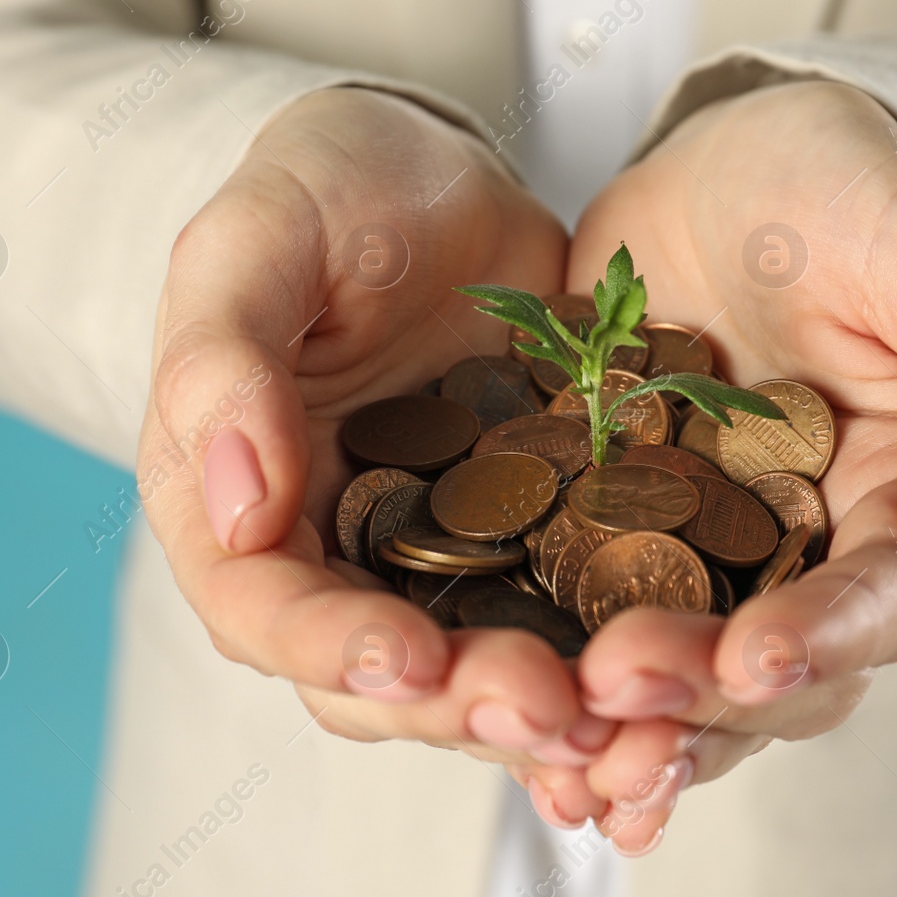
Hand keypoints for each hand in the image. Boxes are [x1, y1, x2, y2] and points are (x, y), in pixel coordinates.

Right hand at [138, 87, 603, 764]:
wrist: (434, 179)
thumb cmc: (323, 191)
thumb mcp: (257, 240)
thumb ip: (222, 359)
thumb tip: (233, 507)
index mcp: (233, 504)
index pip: (260, 608)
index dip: (328, 647)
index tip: (407, 660)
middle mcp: (330, 559)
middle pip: (379, 676)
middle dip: (457, 704)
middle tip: (546, 706)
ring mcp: (433, 564)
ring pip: (478, 669)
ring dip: (543, 706)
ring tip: (622, 716)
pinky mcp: (526, 548)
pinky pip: (563, 621)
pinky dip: (606, 665)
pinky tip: (674, 688)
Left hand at [519, 81, 896, 850]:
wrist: (729, 168)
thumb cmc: (848, 194)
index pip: (884, 602)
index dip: (824, 639)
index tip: (755, 658)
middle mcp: (801, 561)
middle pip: (769, 673)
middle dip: (698, 698)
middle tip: (616, 693)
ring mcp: (696, 562)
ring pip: (674, 680)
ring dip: (623, 730)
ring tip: (562, 762)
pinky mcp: (599, 541)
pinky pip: (573, 628)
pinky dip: (545, 683)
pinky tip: (487, 720)